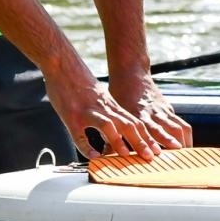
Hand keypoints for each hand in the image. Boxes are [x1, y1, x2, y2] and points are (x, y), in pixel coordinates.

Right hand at [45, 64, 168, 159]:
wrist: (63, 64)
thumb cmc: (79, 81)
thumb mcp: (100, 96)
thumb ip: (108, 110)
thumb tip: (115, 126)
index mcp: (112, 105)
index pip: (135, 122)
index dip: (147, 136)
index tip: (156, 149)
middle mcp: (104, 108)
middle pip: (128, 125)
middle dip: (141, 142)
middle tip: (152, 156)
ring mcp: (89, 111)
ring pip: (109, 126)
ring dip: (119, 142)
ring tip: (126, 156)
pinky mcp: (71, 115)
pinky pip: (80, 134)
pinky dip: (87, 146)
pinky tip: (93, 156)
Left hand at [109, 72, 194, 149]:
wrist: (131, 74)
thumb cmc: (119, 96)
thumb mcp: (113, 115)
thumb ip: (113, 137)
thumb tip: (107, 156)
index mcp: (137, 115)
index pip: (147, 132)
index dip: (151, 144)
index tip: (154, 156)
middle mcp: (152, 113)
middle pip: (167, 130)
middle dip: (173, 145)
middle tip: (177, 159)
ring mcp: (162, 110)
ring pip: (178, 126)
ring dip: (183, 141)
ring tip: (186, 154)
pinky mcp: (168, 108)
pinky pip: (179, 123)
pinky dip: (184, 135)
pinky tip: (185, 144)